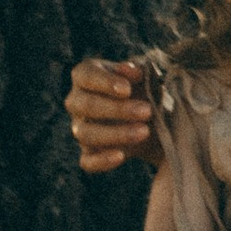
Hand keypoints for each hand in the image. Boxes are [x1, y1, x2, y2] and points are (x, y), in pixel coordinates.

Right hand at [67, 54, 156, 175]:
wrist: (153, 119)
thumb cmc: (143, 88)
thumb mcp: (145, 75)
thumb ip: (138, 69)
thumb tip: (128, 70)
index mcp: (85, 75)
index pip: (85, 75)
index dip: (104, 82)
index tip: (127, 89)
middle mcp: (77, 101)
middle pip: (86, 105)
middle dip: (117, 109)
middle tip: (147, 111)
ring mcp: (80, 128)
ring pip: (86, 134)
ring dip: (116, 134)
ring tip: (144, 131)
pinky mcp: (88, 153)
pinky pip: (87, 161)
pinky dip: (102, 160)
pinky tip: (121, 156)